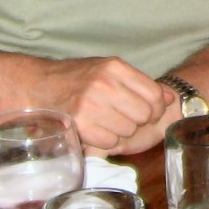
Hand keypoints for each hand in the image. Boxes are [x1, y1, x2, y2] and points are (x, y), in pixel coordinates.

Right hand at [30, 56, 173, 155]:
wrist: (37, 86)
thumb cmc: (75, 78)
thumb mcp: (108, 70)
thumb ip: (138, 83)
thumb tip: (171, 99)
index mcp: (114, 67)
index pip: (153, 94)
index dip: (156, 108)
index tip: (148, 112)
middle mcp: (104, 84)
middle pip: (143, 114)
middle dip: (138, 121)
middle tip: (125, 119)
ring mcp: (91, 104)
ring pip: (127, 129)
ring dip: (121, 131)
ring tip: (107, 122)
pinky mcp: (80, 123)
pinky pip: (110, 141)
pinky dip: (106, 140)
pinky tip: (96, 131)